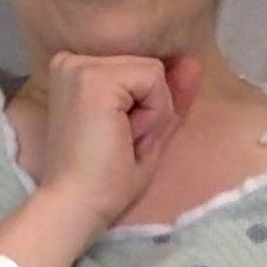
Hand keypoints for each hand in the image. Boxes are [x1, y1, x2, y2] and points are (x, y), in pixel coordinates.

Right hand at [37, 52, 201, 228]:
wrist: (76, 207)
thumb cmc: (105, 178)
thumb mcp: (146, 129)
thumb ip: (168, 95)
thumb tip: (194, 62)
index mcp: (76, 71)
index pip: (138, 71)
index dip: (145, 108)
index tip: (118, 138)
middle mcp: (72, 60)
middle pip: (148, 68)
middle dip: (150, 108)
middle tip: (120, 142)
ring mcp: (81, 65)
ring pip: (154, 72)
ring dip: (152, 112)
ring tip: (120, 140)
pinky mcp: (94, 77)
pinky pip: (154, 79)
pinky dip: (153, 113)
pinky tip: (124, 136)